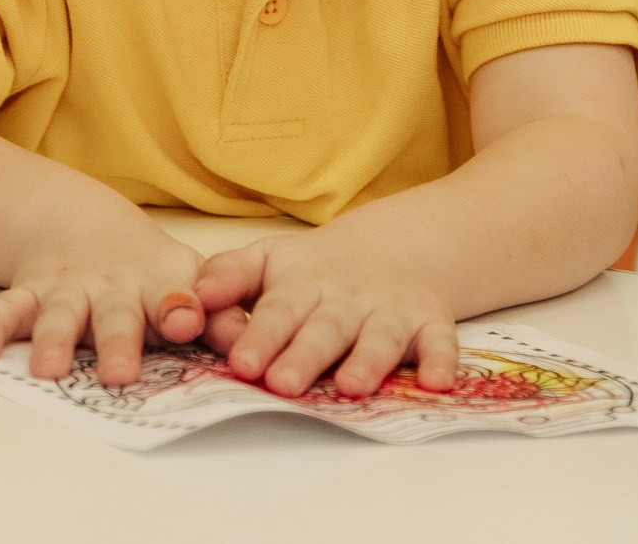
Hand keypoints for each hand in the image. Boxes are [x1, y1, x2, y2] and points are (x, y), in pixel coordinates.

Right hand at [0, 212, 215, 387]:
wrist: (87, 230)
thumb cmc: (151, 275)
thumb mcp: (192, 285)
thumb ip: (223, 317)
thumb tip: (254, 346)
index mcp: (157, 284)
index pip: (173, 295)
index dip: (178, 307)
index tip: (186, 321)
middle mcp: (110, 286)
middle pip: (114, 314)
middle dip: (116, 342)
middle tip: (119, 374)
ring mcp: (67, 288)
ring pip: (59, 313)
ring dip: (53, 340)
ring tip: (49, 371)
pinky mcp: (30, 292)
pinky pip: (6, 307)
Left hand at [195, 224, 458, 397]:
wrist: (389, 250)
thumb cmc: (313, 271)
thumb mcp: (268, 261)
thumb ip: (229, 276)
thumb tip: (193, 297)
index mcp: (304, 285)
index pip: (280, 311)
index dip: (262, 337)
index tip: (242, 364)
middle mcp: (348, 300)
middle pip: (326, 329)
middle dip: (305, 356)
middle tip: (283, 384)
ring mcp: (391, 311)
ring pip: (381, 337)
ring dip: (369, 361)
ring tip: (353, 387)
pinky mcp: (430, 322)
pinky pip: (442, 342)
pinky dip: (444, 361)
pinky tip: (438, 384)